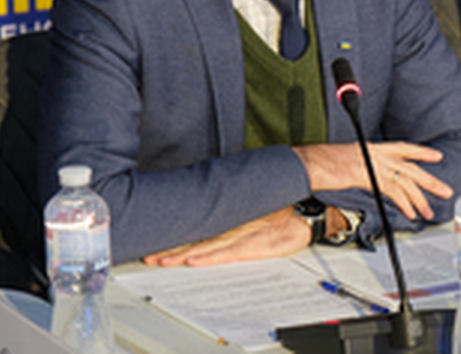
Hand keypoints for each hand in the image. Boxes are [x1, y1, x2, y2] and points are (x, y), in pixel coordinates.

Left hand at [142, 207, 310, 267]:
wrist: (310, 210)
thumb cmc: (284, 205)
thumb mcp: (255, 200)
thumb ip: (233, 204)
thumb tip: (211, 201)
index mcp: (232, 212)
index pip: (198, 223)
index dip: (175, 231)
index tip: (155, 235)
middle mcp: (234, 221)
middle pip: (197, 235)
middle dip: (171, 246)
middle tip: (149, 253)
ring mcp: (245, 233)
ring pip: (207, 245)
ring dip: (183, 254)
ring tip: (162, 261)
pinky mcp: (257, 244)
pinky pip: (229, 252)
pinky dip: (210, 257)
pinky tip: (193, 261)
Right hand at [296, 141, 452, 220]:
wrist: (307, 164)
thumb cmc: (320, 165)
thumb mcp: (346, 163)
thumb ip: (363, 168)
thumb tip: (372, 179)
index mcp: (371, 147)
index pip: (402, 147)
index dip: (421, 152)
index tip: (436, 157)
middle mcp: (375, 152)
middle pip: (410, 167)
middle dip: (430, 180)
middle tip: (446, 191)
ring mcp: (372, 162)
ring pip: (405, 181)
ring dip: (419, 198)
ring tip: (429, 211)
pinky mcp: (368, 175)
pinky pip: (393, 191)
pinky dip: (404, 202)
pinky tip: (411, 212)